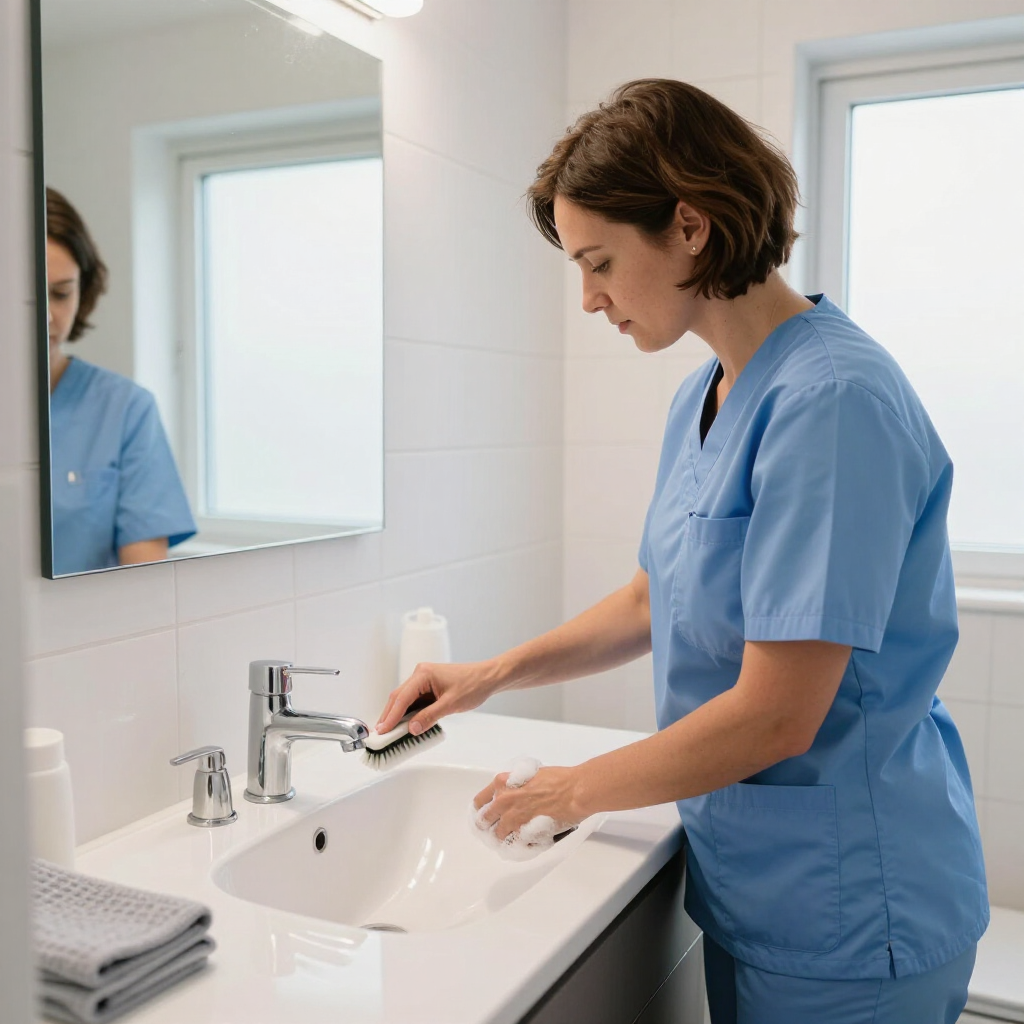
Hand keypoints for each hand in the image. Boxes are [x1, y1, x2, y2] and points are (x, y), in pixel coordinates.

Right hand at [375, 660, 501, 735]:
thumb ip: (430, 716)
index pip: (402, 697)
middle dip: (389, 716)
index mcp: (423, 674)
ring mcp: (424, 681)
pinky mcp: (429, 688)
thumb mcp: (451, 704)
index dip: (391, 716)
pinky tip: (405, 726)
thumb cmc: (474, 685)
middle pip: (398, 697)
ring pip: (405, 700)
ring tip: (389, 733)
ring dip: (398, 716)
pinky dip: (409, 714)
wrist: (488, 678)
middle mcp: (420, 675)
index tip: (382, 730)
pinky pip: (414, 702)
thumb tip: (412, 728)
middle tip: (380, 734)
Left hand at [472, 765, 589, 841]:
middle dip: (490, 824)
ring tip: (515, 834)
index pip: (480, 801)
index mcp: (503, 784)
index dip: (482, 808)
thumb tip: (514, 794)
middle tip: (497, 826)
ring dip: (505, 835)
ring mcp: (513, 819)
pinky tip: (527, 839)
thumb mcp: (529, 774)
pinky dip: (519, 843)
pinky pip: (515, 843)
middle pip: (484, 820)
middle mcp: (504, 802)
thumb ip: (515, 786)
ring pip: (499, 835)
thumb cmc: (559, 779)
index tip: (485, 813)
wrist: (574, 791)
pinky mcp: (525, 833)